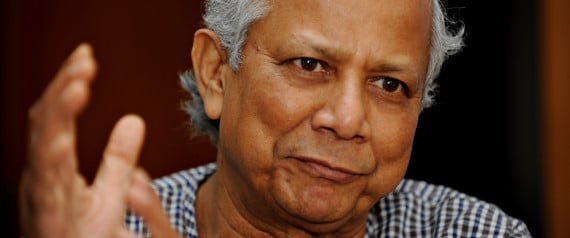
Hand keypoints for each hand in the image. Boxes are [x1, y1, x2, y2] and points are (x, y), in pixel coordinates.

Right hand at [19, 44, 179, 236]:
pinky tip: (61, 140)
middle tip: (85, 59)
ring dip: (59, 116)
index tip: (87, 57)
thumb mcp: (108, 192)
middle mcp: (43, 177)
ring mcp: (42, 198)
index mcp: (55, 166)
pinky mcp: (47, 221)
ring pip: (42, 149)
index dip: (69, 85)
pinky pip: (45, 191)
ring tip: (78, 85)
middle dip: (63, 89)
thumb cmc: (84, 234)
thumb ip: (118, 159)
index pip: (59, 117)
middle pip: (47, 124)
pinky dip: (51, 164)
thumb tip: (134, 121)